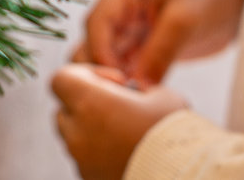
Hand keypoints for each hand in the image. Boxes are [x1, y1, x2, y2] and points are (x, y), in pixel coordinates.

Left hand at [51, 63, 189, 179]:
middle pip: (65, 108)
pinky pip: (85, 158)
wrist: (182, 177)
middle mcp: (77, 132)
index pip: (61, 78)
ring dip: (91, 128)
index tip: (116, 82)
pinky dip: (99, 152)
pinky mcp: (88, 178)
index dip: (85, 74)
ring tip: (125, 131)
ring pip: (73, 135)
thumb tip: (135, 91)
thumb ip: (137, 87)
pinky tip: (127, 151)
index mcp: (88, 102)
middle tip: (120, 107)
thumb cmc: (171, 133)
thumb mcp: (160, 95)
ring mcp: (81, 160)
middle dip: (87, 103)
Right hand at [70, 0, 243, 84]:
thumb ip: (159, 51)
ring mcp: (127, 28)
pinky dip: (122, 81)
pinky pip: (119, 65)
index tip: (117, 79)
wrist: (232, 2)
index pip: (96, 21)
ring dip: (108, 76)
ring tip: (126, 97)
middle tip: (119, 93)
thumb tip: (139, 85)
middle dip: (99, 66)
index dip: (100, 51)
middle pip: (91, 39)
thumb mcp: (185, 21)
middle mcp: (119, 8)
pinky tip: (133, 96)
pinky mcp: (137, 46)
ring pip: (100, 55)